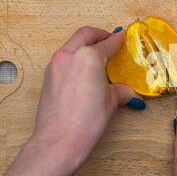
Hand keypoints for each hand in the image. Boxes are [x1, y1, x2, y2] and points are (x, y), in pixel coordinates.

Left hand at [0, 26, 143, 175]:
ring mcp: (55, 64)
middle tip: (110, 40)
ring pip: (72, 44)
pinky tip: (85, 70)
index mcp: (88, 57)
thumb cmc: (86, 121)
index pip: (108, 43)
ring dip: (86, 44)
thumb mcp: (110, 102)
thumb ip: (120, 90)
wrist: (59, 141)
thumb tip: (128, 92)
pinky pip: (65, 57)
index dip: (118, 40)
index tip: (123, 38)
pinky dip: (76, 56)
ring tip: (98, 55)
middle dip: (100, 34)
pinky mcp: (48, 75)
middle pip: (86, 34)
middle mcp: (69, 55)